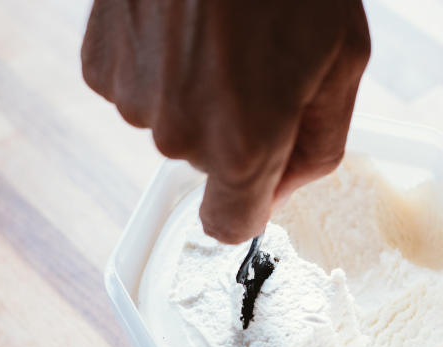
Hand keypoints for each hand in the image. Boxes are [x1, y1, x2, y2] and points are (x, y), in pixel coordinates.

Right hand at [82, 0, 369, 242]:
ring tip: (220, 33)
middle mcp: (179, 135)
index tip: (263, 176)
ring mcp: (133, 100)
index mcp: (243, 146)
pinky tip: (180, 23)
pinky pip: (140, 90)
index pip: (231, 226)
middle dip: (239, 131)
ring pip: (174, 124)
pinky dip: (160, 67)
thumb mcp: (343, 61)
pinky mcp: (99, 64)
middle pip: (210, 167)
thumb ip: (320, 146)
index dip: (251, 203)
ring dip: (198, 95)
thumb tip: (284, 191)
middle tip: (260, 62)